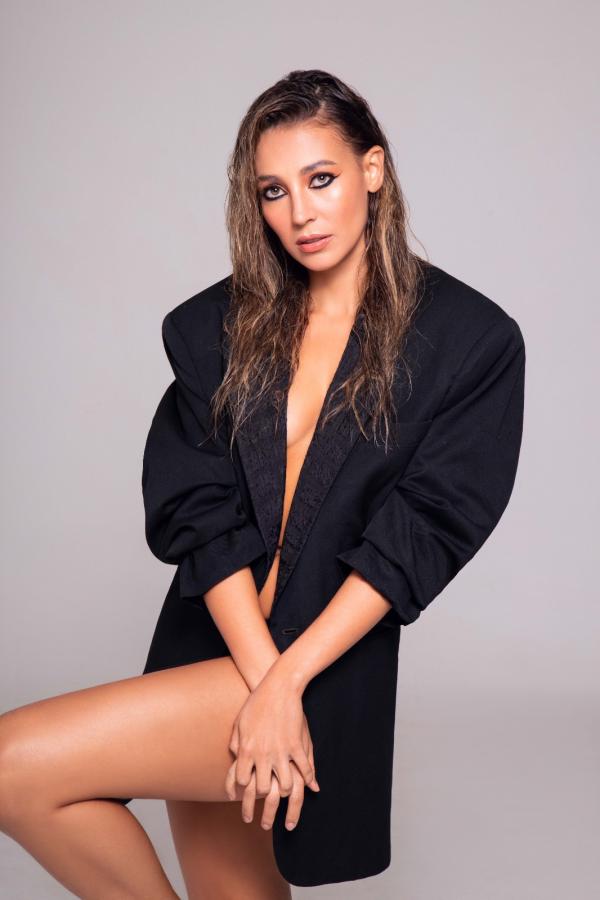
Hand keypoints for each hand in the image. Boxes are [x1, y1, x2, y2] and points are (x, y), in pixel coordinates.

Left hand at [224, 670, 319, 826]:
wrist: (278, 686)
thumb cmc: (256, 702)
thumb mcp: (239, 721)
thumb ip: (235, 741)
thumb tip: (234, 755)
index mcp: (246, 748)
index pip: (241, 780)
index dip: (242, 792)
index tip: (244, 797)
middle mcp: (262, 753)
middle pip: (263, 788)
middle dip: (264, 805)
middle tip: (264, 820)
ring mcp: (281, 750)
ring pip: (286, 784)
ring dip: (286, 795)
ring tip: (287, 804)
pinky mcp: (297, 744)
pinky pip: (304, 767)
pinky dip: (308, 778)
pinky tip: (310, 785)